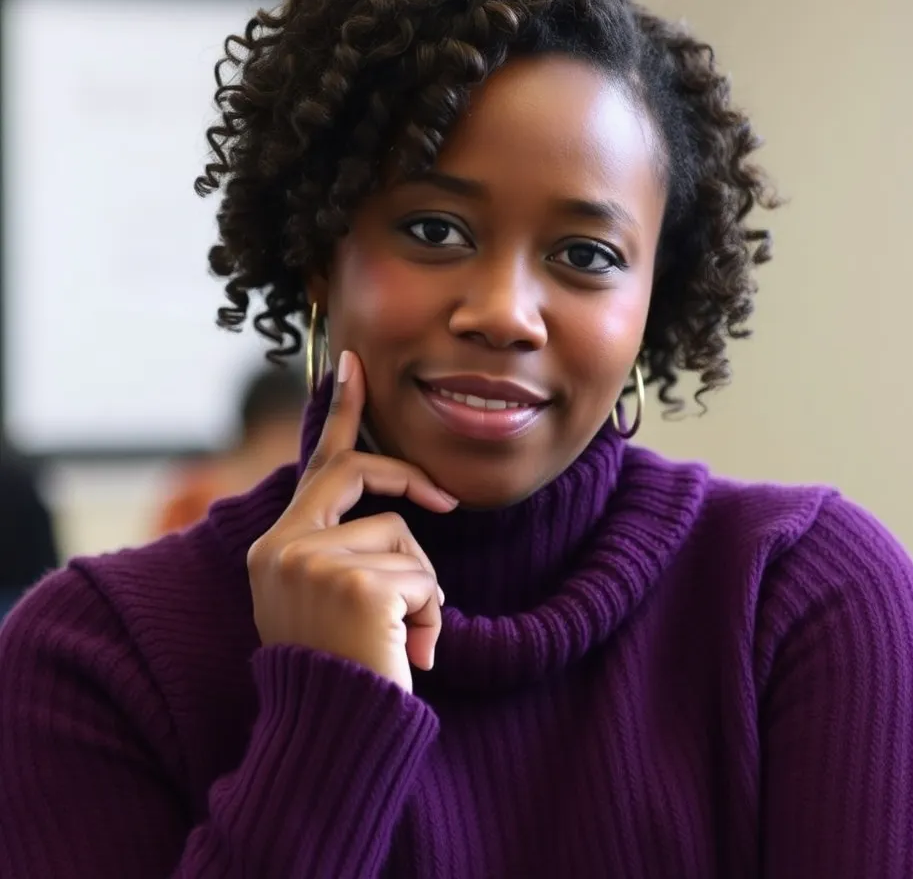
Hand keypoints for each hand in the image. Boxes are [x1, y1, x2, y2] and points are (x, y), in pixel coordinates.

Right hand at [246, 350, 455, 691]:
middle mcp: (282, 548)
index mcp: (275, 548)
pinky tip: (410, 653)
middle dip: (407, 480)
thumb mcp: (330, 604)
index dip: (341, 412)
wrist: (333, 737)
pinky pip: (421, 575)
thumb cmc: (344, 670)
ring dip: (422, 587)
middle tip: (448, 501)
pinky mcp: (352, 584)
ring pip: (403, 534)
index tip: (352, 363)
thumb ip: (347, 551)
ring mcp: (311, 563)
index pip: (314, 466)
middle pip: (358, 472)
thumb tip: (404, 516)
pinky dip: (430, 615)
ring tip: (404, 638)